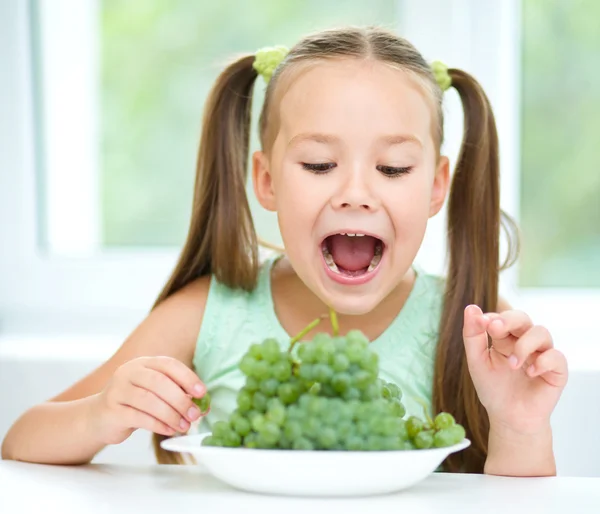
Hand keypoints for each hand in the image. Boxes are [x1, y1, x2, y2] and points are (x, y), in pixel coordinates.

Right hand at [92, 356, 207, 444]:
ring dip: (171, 415)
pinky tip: (170, 430)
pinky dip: (158, 425)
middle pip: (159, 382)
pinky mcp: (112, 410)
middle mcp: (129, 372)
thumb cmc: (134, 403)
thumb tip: (203, 406)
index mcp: (143, 363)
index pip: (168, 365)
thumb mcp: (155, 394)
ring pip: (149, 400)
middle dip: (181, 399)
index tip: (202, 392)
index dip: (187, 377)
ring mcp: (118, 390)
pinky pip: (139, 417)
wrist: (99, 417)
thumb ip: (177, 395)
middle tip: (195, 414)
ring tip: (184, 426)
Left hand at [462, 305, 567, 434]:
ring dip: (524, 344)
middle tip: (495, 328)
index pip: (501, 318)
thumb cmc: (492, 388)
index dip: (492, 317)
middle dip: (509, 320)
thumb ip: (473, 336)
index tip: (482, 322)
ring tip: (512, 364)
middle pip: (522, 318)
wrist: (508, 418)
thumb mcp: (477, 362)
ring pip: (541, 332)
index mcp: (504, 338)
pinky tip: (531, 373)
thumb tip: (471, 308)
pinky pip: (557, 357)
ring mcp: (541, 354)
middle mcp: (524, 341)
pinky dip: (544, 361)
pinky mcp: (557, 370)